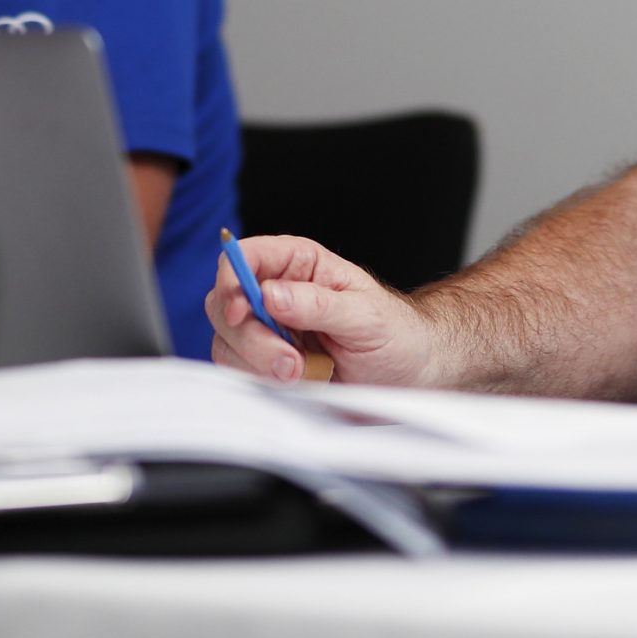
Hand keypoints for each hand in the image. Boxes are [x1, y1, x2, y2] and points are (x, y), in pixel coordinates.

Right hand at [206, 233, 438, 386]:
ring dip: (259, 364)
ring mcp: (269, 330)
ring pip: (227, 341)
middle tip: (289, 361)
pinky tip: (300, 381)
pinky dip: (262, 380)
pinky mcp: (268, 364)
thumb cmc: (396, 333)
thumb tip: (270, 294)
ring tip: (304, 373)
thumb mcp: (365, 316)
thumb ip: (318, 304)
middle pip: (225, 304)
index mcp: (300, 264)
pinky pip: (240, 370)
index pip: (246, 256)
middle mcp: (277, 293)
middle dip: (251, 337)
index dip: (233, 280)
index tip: (242, 310)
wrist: (411, 373)